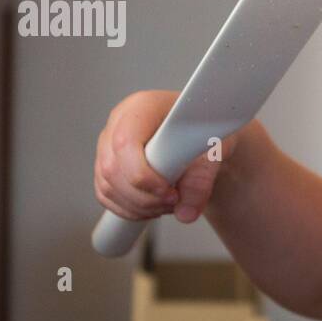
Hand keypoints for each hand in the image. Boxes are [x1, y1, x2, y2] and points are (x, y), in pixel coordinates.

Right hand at [94, 90, 244, 223]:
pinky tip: (154, 206)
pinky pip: (106, 195)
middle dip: (144, 196)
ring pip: (107, 186)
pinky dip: (130, 209)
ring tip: (169, 203)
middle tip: (174, 201)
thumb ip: (201, 180)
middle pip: (112, 168)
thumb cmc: (207, 129)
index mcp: (142, 107)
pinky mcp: (106, 164)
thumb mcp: (215, 150)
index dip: (145, 175)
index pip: (125, 143)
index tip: (172, 193)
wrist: (205, 130)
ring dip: (139, 206)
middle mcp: (119, 123)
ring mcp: (108, 144)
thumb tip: (185, 213)